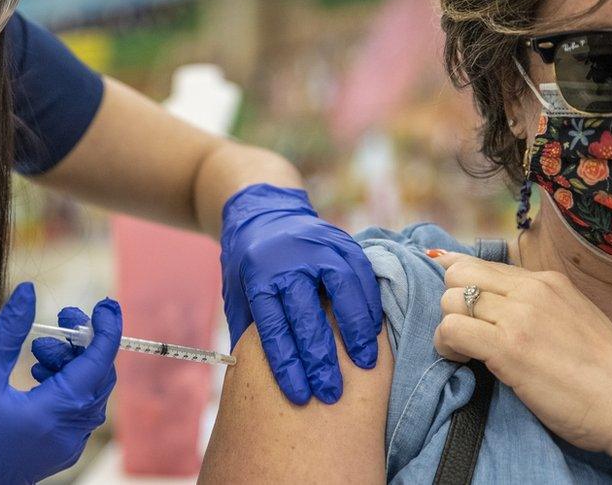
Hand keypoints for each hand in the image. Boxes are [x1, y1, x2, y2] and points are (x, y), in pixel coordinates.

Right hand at [0, 284, 120, 484]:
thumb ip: (8, 331)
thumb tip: (28, 291)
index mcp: (57, 410)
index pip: (100, 360)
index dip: (106, 327)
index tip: (105, 303)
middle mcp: (72, 430)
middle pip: (98, 374)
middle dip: (83, 342)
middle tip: (61, 320)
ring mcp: (69, 443)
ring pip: (89, 391)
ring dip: (71, 363)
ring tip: (37, 351)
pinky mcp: (60, 450)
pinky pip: (78, 410)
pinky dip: (66, 385)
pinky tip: (37, 375)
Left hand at [221, 183, 381, 404]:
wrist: (266, 214)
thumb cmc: (251, 267)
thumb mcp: (238, 294)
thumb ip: (247, 331)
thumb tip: (251, 379)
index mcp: (258, 276)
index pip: (273, 326)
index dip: (286, 364)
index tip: (300, 396)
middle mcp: (288, 260)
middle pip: (306, 314)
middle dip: (320, 358)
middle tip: (331, 393)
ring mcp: (318, 247)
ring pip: (342, 291)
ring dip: (355, 331)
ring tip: (364, 364)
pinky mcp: (342, 242)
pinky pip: (362, 275)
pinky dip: (369, 306)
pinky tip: (373, 334)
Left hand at [430, 252, 611, 452]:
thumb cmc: (606, 374)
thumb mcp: (574, 319)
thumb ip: (539, 306)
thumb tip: (502, 304)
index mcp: (548, 281)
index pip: (483, 264)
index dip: (458, 279)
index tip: (447, 290)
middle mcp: (531, 290)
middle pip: (459, 275)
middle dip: (452, 303)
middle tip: (466, 333)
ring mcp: (519, 315)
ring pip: (450, 299)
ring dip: (449, 328)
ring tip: (466, 352)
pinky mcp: (508, 346)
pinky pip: (451, 329)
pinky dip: (447, 346)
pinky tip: (463, 361)